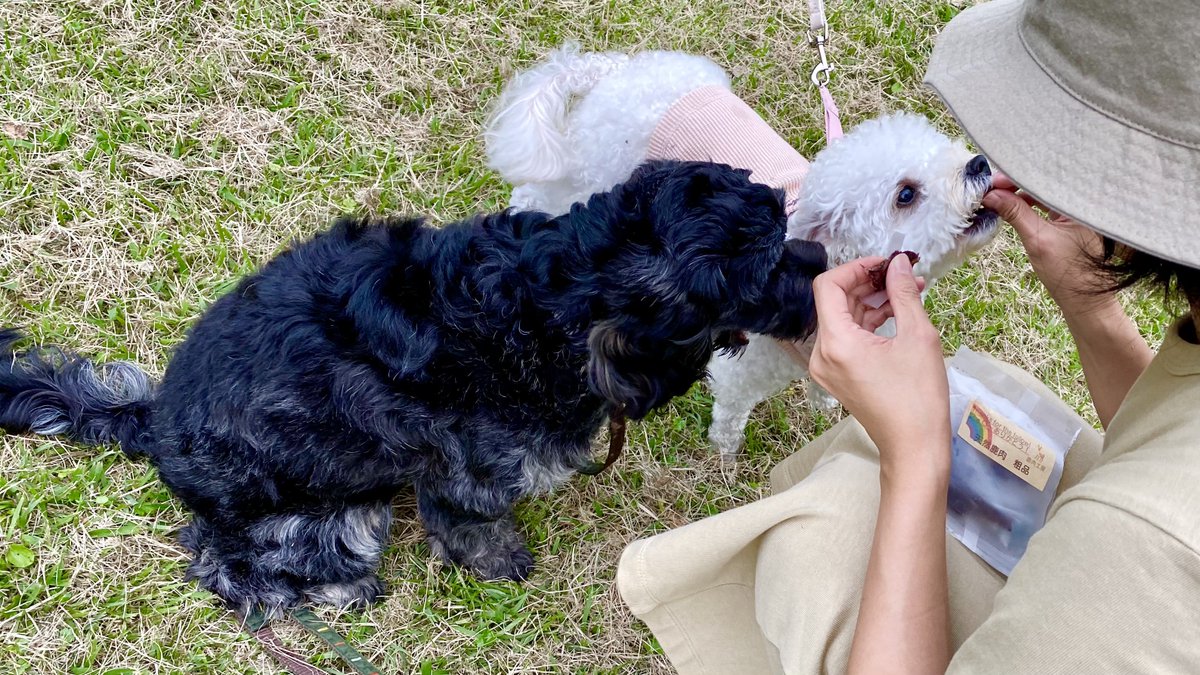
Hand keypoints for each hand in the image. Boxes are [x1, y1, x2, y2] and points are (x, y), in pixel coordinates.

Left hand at [808, 255, 949, 476]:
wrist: (914, 447)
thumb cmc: (919, 396)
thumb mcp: (918, 336)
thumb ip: (904, 293)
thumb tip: (899, 264)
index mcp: (835, 342)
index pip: (828, 286)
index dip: (856, 268)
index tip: (885, 264)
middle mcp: (821, 354)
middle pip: (834, 301)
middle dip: (867, 282)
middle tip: (900, 273)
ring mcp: (826, 367)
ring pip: (842, 319)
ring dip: (870, 301)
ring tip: (907, 290)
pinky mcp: (837, 376)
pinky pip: (847, 338)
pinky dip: (868, 322)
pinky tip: (897, 312)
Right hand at [983, 173, 1109, 313]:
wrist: (1085, 299)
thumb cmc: (1067, 273)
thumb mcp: (1037, 240)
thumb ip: (1015, 213)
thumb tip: (991, 195)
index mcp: (1082, 201)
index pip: (1047, 177)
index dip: (1018, 176)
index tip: (993, 183)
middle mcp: (1082, 200)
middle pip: (1045, 181)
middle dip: (1016, 182)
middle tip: (991, 188)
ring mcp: (1077, 209)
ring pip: (1044, 191)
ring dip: (1020, 193)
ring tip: (997, 197)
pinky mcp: (1071, 218)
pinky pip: (1047, 202)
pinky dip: (1029, 203)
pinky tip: (1012, 206)